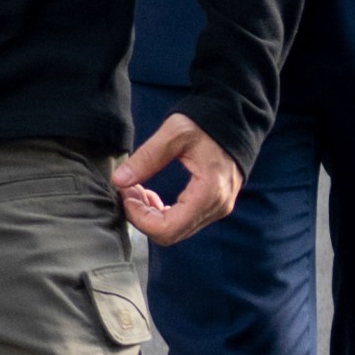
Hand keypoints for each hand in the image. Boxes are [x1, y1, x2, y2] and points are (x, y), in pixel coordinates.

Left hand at [112, 114, 243, 244]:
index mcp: (209, 192)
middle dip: (142, 216)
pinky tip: (151, 196)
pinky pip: (183, 222)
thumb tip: (119, 181)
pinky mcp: (213, 206)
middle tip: (128, 190)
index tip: (126, 194)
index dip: (140, 217)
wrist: (235, 120)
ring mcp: (217, 208)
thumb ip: (147, 158)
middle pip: (170, 234)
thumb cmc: (207, 122)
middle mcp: (216, 207)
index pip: (168, 228)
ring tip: (137, 190)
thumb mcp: (174, 133)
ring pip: (175, 231)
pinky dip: (162, 214)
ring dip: (150, 216)